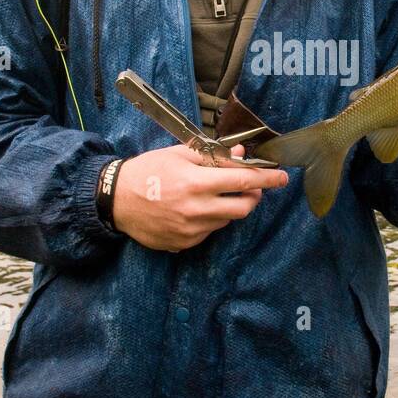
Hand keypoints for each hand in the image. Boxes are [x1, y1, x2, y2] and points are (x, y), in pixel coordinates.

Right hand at [112, 143, 287, 251]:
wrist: (116, 200)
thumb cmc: (147, 171)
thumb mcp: (179, 154)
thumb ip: (213, 156)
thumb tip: (241, 154)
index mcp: (196, 182)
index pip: (243, 181)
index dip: (267, 179)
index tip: (282, 177)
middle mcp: (197, 209)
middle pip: (244, 207)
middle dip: (253, 196)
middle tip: (250, 187)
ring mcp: (191, 229)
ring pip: (228, 219)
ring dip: (231, 206)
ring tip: (215, 194)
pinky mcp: (185, 242)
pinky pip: (211, 230)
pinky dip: (212, 218)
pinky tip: (196, 208)